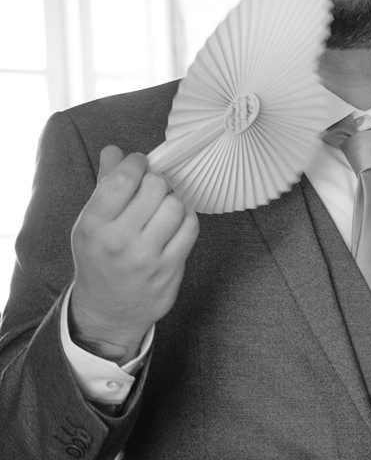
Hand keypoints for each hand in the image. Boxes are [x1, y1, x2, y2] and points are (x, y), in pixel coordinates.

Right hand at [69, 147, 196, 360]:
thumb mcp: (91, 222)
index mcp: (93, 225)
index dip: (137, 163)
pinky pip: (190, 227)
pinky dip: (186, 219)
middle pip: (155, 188)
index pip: (122, 179)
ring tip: (162, 207)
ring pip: (176, 206)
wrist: (108, 309)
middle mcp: (118, 240)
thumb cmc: (100, 258)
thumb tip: (114, 150)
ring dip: (173, 200)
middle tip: (153, 188)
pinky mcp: (170, 268)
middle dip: (157, 182)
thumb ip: (105, 184)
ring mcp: (146, 257)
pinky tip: (175, 223)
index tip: (140, 164)